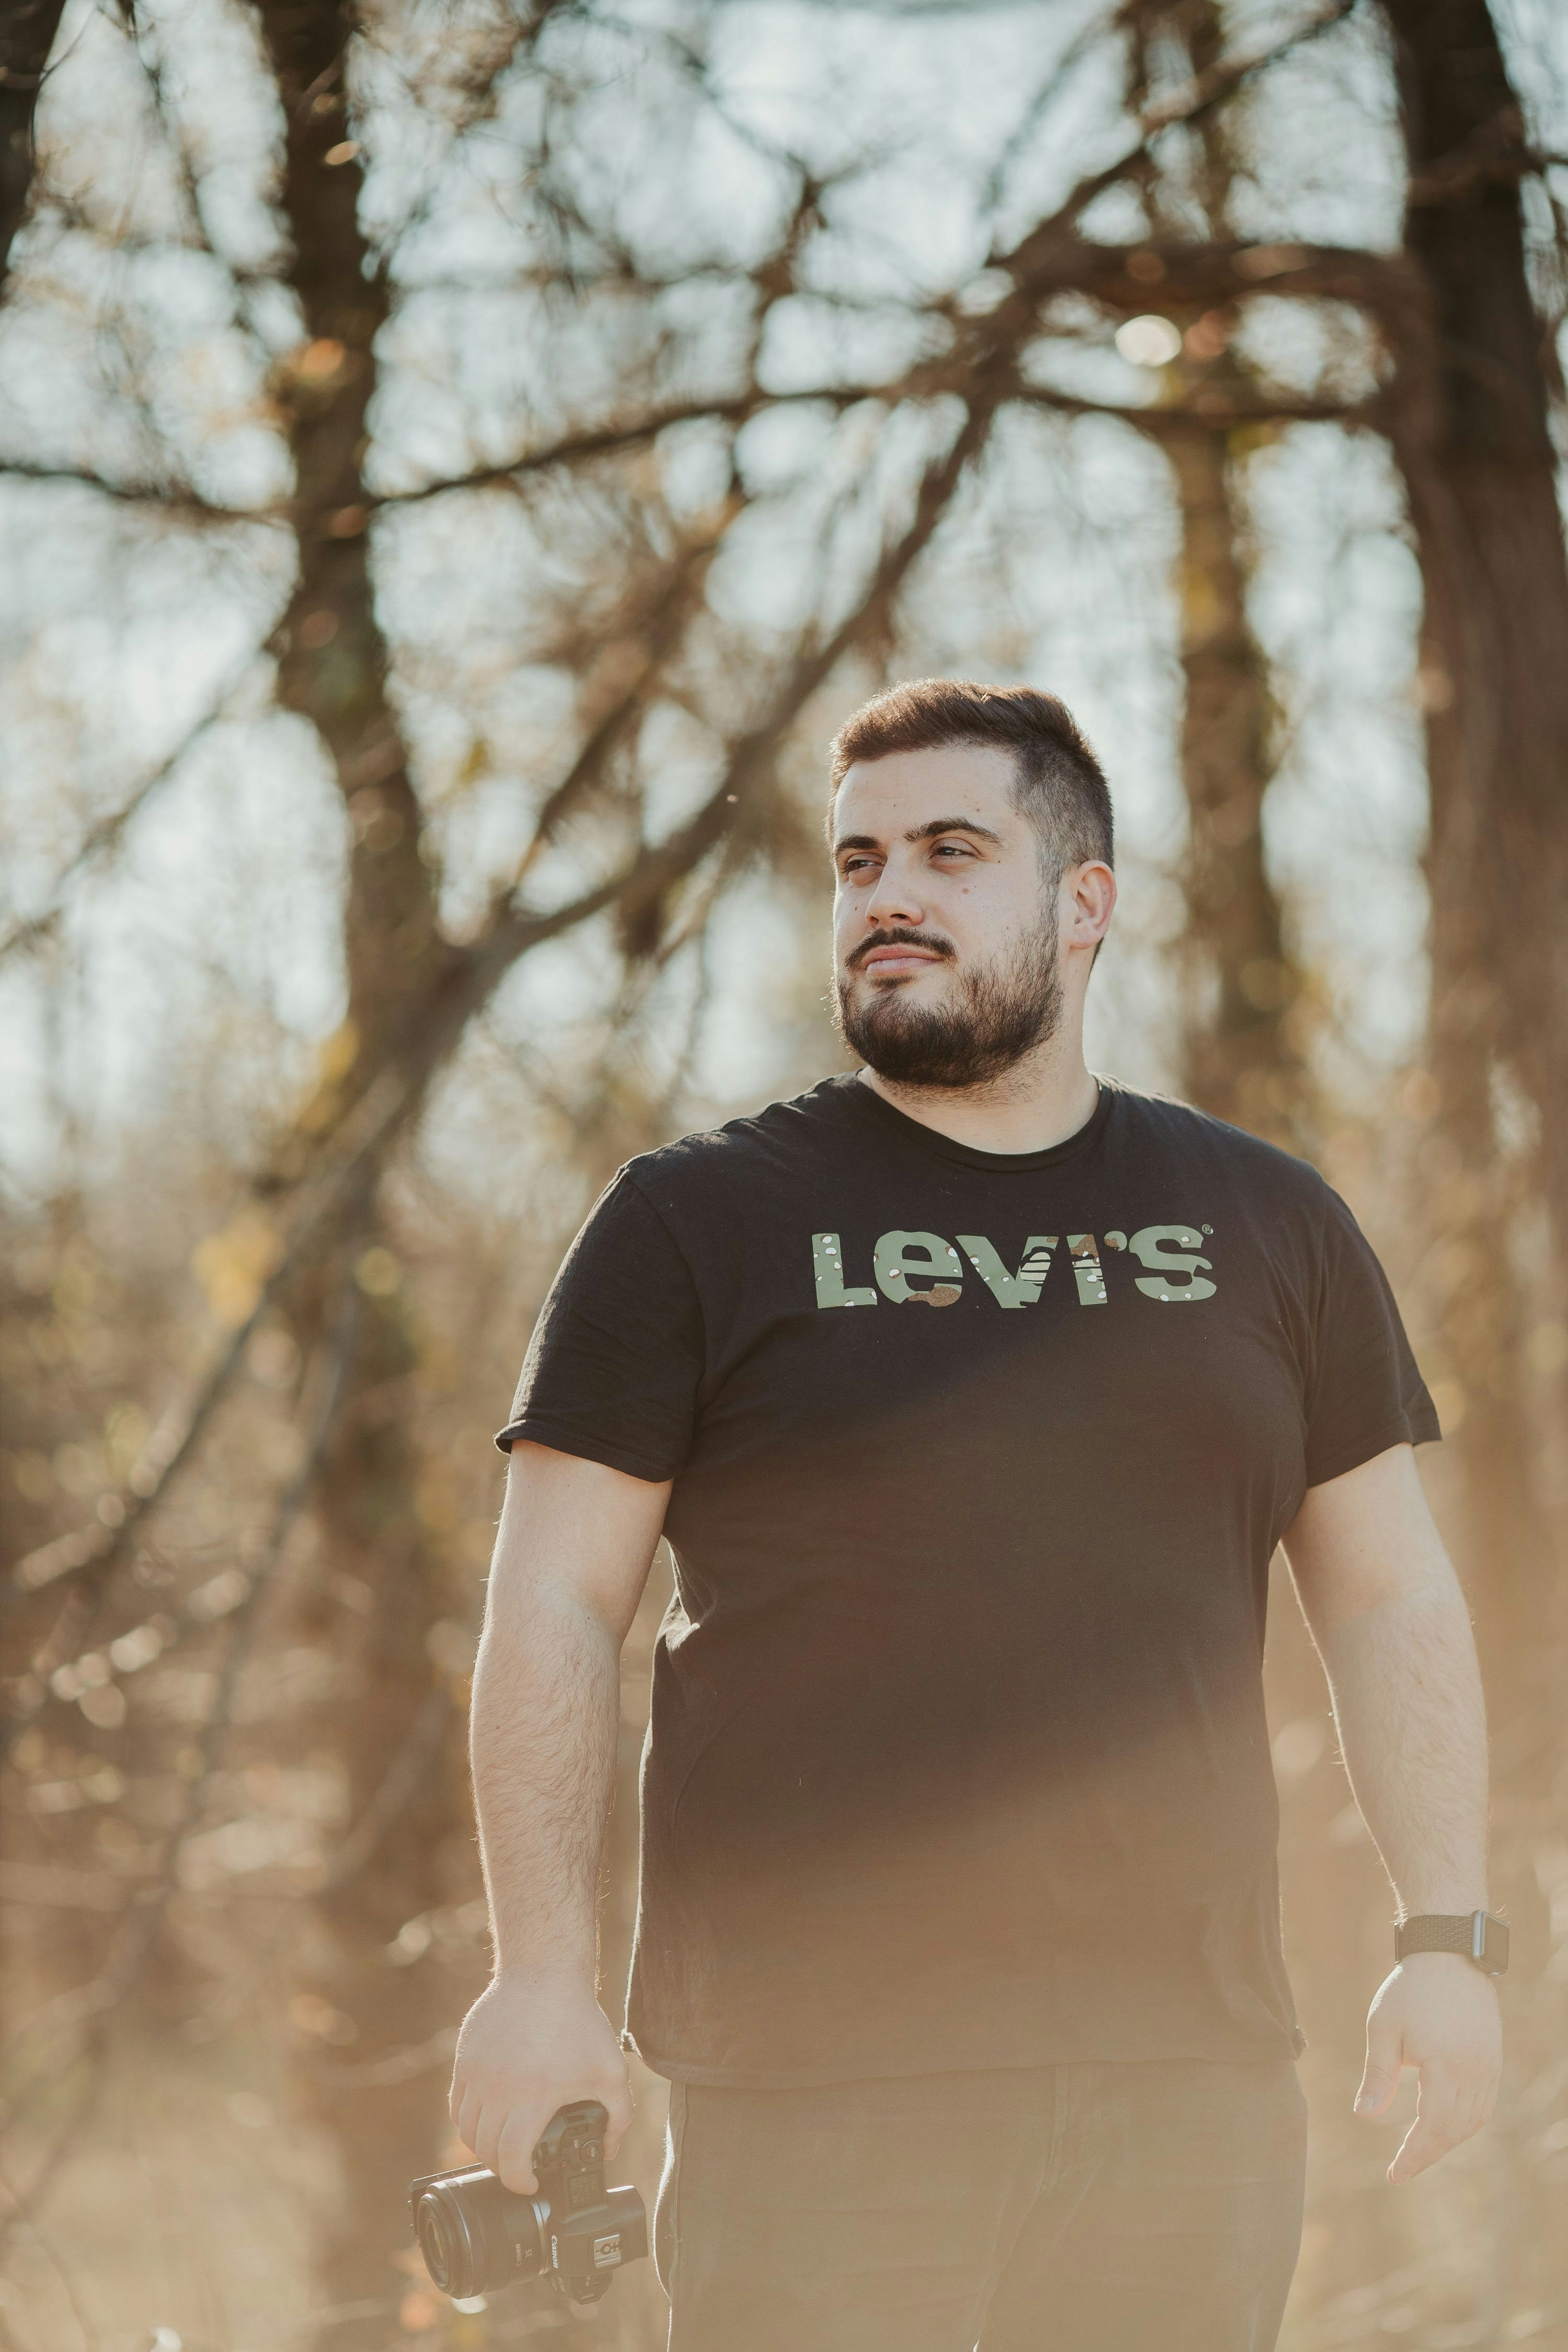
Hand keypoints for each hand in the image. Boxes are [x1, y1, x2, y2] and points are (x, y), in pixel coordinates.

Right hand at [449, 1969, 632, 2193]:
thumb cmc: (579, 2021)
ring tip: (504, 2146)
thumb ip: (618, 2116)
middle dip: (503, 2168)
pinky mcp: (464, 2057)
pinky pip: (457, 2104)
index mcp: (534, 2095)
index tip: (531, 2184)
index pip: (511, 2158)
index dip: (519, 2182)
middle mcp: (498, 2088)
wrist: (544, 1972)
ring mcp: (477, 2072)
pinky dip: (469, 2121)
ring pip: (467, 2129)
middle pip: (486, 2149)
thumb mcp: (611, 2071)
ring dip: (483, 2147)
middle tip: (520, 2167)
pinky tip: (488, 2119)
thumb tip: (608, 2150)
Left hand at [1355, 1952, 1500, 2182]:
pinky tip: (1444, 2127)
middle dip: (1427, 2155)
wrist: (1450, 1955)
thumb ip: (1377, 2075)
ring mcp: (1488, 2067)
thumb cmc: (1410, 1990)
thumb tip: (1363, 2116)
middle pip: (1454, 2131)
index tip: (1394, 2175)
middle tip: (1401, 2169)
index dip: (1414, 2156)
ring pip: (1472, 2122)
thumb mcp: (1383, 2027)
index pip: (1432, 2127)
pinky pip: (1484, 2105)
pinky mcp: (1493, 2060)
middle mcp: (1473, 2072)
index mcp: (1445, 2066)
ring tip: (1418, 2151)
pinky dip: (1464, 2124)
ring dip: (1447, 2142)